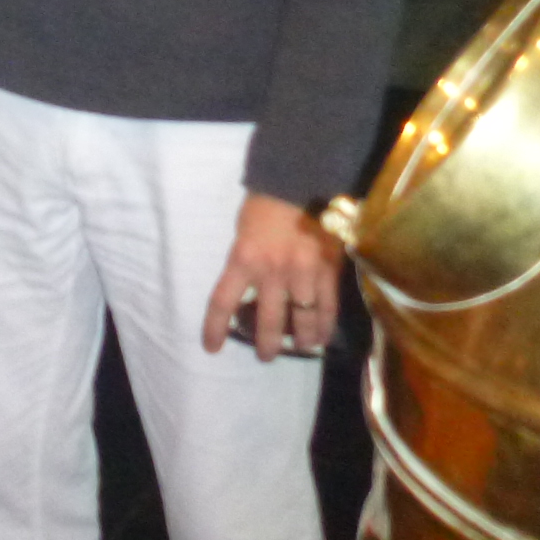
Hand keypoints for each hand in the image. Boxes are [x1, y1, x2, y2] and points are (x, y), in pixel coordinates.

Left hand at [201, 192, 341, 360]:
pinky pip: (327, 308)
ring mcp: (302, 275)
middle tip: (266, 355)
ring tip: (300, 348)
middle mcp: (271, 273)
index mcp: (243, 259)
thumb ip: (246, 262)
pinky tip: (322, 336)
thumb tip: (249, 290)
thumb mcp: (243, 233)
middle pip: (267, 321)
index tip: (212, 348)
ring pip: (302, 321)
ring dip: (301, 340)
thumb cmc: (264, 206)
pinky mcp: (328, 273)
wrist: (300, 184)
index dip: (215, 329)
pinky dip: (325, 326)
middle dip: (266, 344)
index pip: (222, 302)